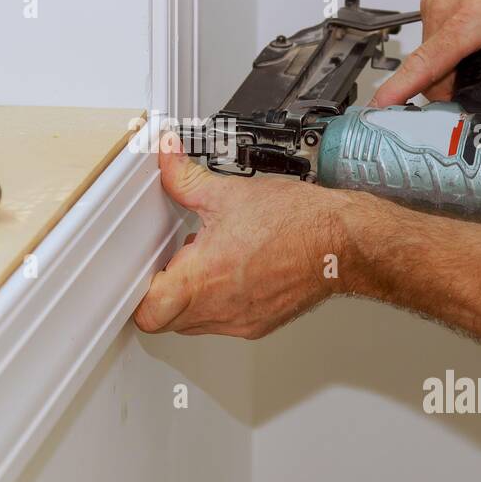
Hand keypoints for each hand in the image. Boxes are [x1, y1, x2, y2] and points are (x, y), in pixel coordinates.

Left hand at [133, 134, 349, 338]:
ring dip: (191, 299)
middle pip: (166, 321)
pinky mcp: (260, 324)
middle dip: (163, 294)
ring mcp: (241, 321)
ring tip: (207, 263)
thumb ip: (185, 178)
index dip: (138, 293)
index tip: (145, 271)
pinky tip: (233, 271)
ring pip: (194, 324)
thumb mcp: (228, 192)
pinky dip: (219, 302)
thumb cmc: (297, 222)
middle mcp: (220, 308)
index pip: (148, 312)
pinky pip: (224, 322)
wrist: (342, 243)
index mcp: (203, 278)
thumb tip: (166, 157)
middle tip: (175, 263)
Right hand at [371, 0, 480, 110]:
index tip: (379, 105)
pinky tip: (477, 38)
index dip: (400, 89)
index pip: (425, 63)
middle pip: (430, 71)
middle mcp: (444, 5)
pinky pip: (433, 37)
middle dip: (455, 85)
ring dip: (453, 65)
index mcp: (469, 17)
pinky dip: (451, 47)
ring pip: (430, 55)